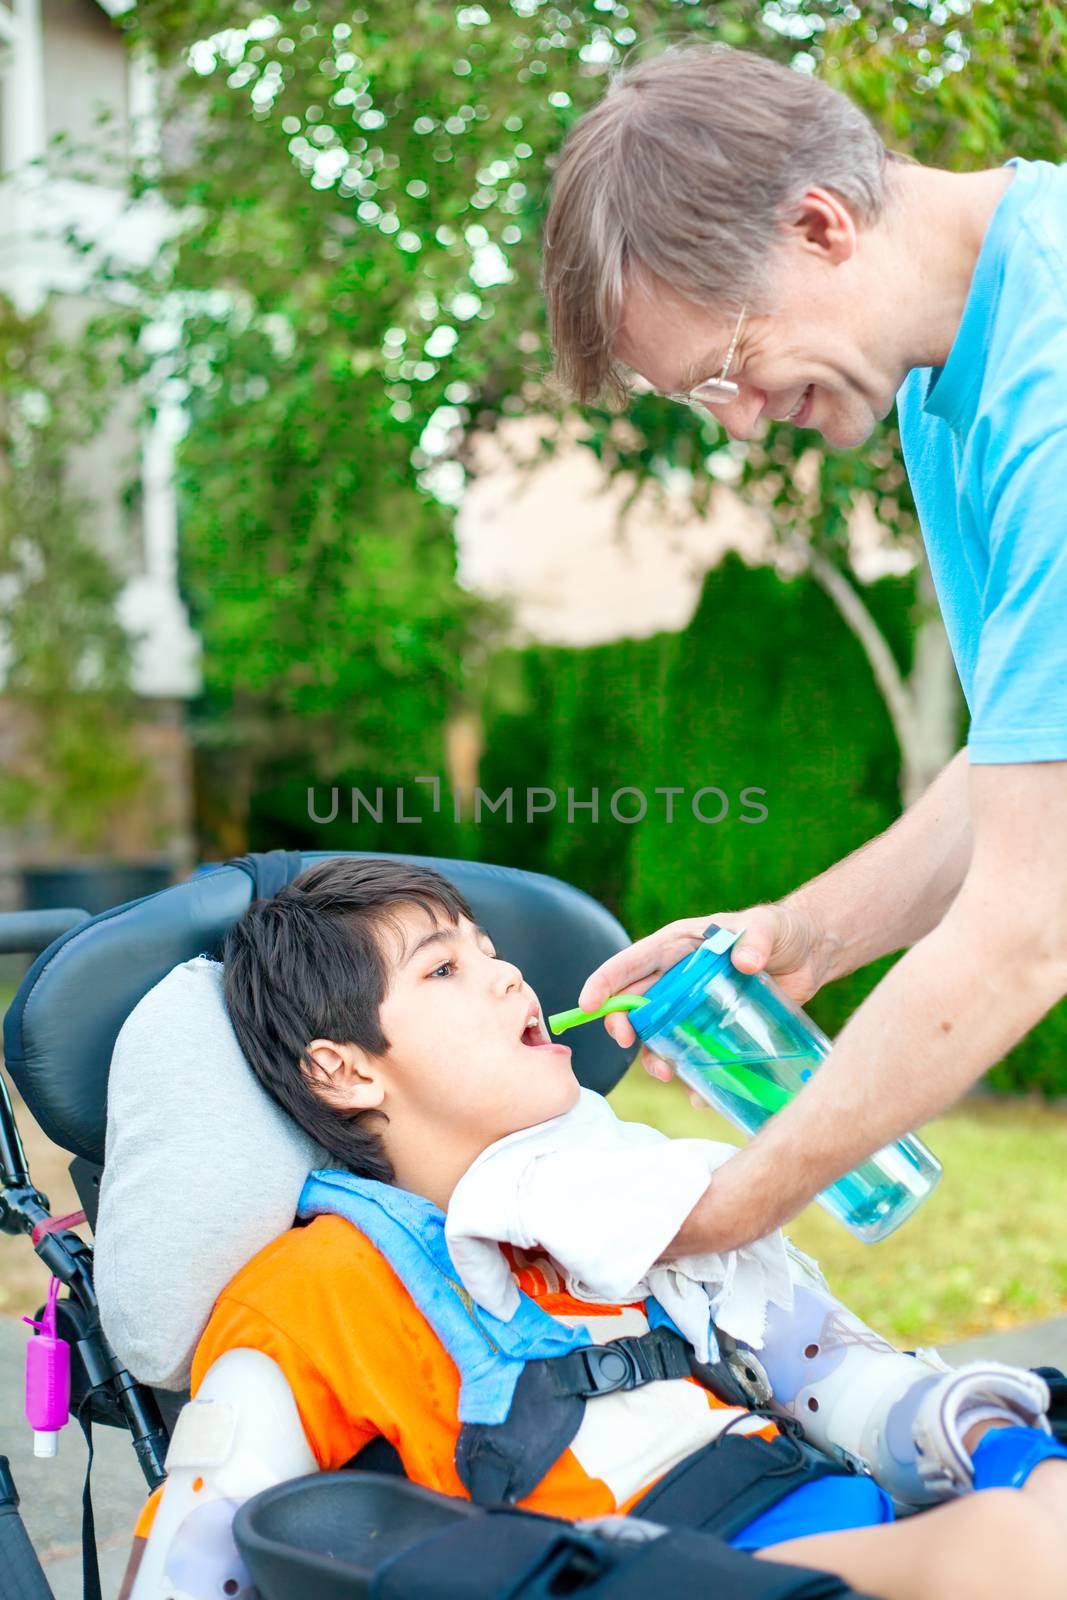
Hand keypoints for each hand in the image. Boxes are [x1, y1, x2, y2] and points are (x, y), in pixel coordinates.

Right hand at [578, 901, 829, 1086]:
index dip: (607, 981)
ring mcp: (692, 1004)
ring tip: (667, 1073)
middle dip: (623, 1023)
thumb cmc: (781, 931)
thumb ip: (757, 938)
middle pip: (635, 1001)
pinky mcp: (712, 1028)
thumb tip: (744, 961)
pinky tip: (699, 1094)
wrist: (809, 956)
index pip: (633, 961)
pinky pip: (690, 1054)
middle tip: (627, 1042)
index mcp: (679, 945)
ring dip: (652, 1055)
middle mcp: (677, 975)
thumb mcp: (768, 927)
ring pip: (657, 1033)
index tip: (589, 1003)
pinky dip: (690, 1075)